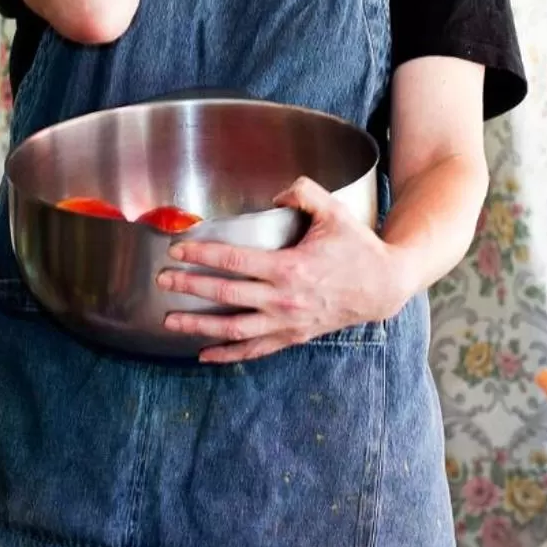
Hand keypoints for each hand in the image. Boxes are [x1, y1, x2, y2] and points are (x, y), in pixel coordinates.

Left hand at [155, 177, 418, 363]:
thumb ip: (303, 193)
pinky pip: (255, 349)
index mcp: (289, 267)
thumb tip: (275, 193)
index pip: (234, 261)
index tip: (177, 250)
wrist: (384, 286)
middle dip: (190, 287)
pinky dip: (228, 354)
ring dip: (200, 325)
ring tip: (170, 320)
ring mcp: (287, 322)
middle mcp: (284, 299)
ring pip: (234, 328)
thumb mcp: (334, 211)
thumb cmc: (358, 247)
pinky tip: (204, 354)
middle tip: (162, 280)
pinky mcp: (293, 336)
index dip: (202, 255)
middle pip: (226, 294)